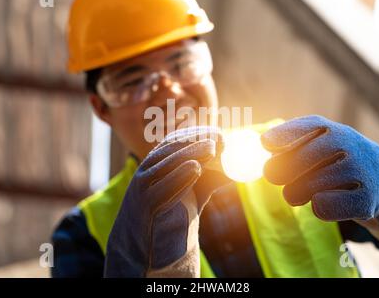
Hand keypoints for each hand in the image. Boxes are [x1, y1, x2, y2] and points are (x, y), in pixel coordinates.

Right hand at [104, 126, 223, 276]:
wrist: (145, 247)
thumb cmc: (169, 213)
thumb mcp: (192, 193)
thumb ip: (209, 181)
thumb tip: (237, 170)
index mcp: (154, 166)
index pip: (172, 142)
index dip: (194, 134)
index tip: (216, 131)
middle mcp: (145, 173)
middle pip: (168, 150)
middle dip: (193, 140)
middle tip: (218, 137)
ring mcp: (141, 189)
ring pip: (163, 165)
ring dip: (188, 153)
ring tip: (212, 148)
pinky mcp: (144, 208)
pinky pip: (160, 189)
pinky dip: (178, 177)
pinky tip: (195, 167)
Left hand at [261, 115, 378, 252]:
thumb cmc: (335, 162)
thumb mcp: (316, 146)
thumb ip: (287, 145)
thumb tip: (261, 147)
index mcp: (331, 129)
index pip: (307, 127)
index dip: (283, 135)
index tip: (265, 144)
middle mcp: (348, 143)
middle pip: (302, 158)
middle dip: (280, 170)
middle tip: (272, 176)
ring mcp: (360, 169)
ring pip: (310, 185)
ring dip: (296, 193)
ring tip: (297, 193)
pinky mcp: (368, 198)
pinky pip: (325, 206)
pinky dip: (317, 207)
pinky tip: (322, 203)